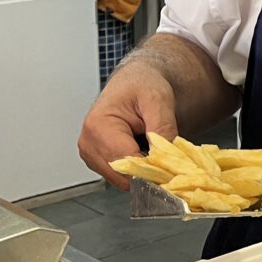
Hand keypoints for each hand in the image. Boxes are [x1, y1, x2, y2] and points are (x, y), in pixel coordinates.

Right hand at [77, 60, 179, 189]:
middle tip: (169, 160)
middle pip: (122, 175)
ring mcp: (91, 154)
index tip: (173, 169)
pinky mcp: (97, 161)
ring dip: (142, 172)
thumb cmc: (142, 85)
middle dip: (148, 172)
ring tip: (155, 151)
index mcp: (98, 126)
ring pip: (122, 179)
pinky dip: (136, 171)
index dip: (151, 169)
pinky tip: (145, 153)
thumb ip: (162, 127)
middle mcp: (88, 143)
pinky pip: (121, 176)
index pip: (125, 161)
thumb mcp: (158, 99)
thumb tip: (166, 156)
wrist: (135, 81)